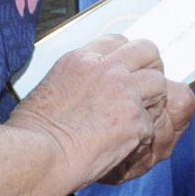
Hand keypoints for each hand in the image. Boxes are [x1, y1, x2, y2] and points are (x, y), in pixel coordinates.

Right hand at [11, 35, 189, 189]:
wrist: (39, 154)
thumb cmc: (35, 132)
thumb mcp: (52, 87)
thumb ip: (81, 80)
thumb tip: (93, 89)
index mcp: (82, 59)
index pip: (119, 42)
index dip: (129, 57)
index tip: (129, 71)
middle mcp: (107, 70)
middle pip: (147, 52)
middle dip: (151, 69)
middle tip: (147, 89)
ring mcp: (124, 93)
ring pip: (159, 84)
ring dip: (153, 103)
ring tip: (138, 121)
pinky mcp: (135, 120)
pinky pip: (152, 124)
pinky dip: (142, 139)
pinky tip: (125, 147)